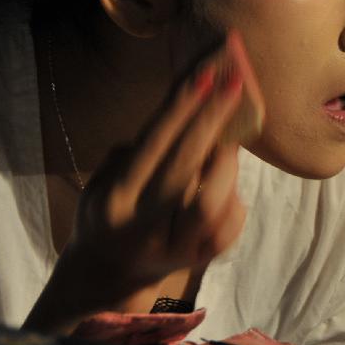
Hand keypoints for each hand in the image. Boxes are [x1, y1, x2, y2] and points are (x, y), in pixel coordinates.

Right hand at [25, 35, 255, 333]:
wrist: (109, 270)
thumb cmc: (112, 206)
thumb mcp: (107, 179)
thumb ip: (144, 151)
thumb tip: (193, 112)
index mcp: (114, 198)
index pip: (154, 145)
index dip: (182, 109)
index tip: (208, 74)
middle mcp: (142, 227)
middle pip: (185, 168)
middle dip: (213, 120)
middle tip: (237, 83)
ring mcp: (174, 248)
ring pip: (213, 199)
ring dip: (226, 163)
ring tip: (229, 141)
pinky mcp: (201, 260)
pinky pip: (230, 220)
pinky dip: (233, 194)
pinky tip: (226, 182)